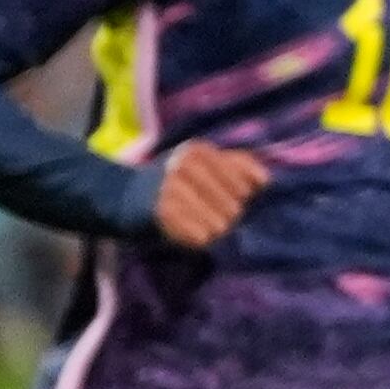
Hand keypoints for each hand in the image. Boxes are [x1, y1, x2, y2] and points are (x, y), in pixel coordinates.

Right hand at [147, 140, 268, 251]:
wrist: (124, 195)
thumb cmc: (177, 179)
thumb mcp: (204, 162)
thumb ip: (238, 165)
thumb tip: (265, 180)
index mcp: (200, 151)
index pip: (246, 186)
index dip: (241, 196)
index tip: (227, 195)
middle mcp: (185, 165)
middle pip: (234, 208)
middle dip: (226, 214)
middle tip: (209, 211)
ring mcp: (172, 188)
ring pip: (219, 225)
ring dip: (212, 229)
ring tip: (199, 221)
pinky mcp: (162, 213)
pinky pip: (200, 236)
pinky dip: (198, 238)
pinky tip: (191, 231)